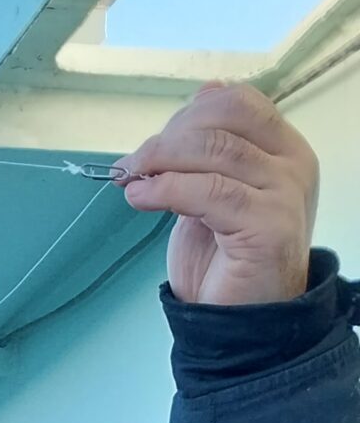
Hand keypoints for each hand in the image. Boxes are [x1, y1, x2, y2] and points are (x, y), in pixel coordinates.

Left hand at [115, 82, 316, 306]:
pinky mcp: (266, 224)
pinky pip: (209, 191)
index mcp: (282, 150)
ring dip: (160, 161)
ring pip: (214, 150)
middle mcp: (291, 164)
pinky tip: (141, 198)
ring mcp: (284, 193)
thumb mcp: (212, 197)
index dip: (189, 114)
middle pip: (225, 119)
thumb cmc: (225, 265)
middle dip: (169, 137)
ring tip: (130, 180)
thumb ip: (208, 155)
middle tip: (133, 164)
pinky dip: (166, 188)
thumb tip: (199, 96)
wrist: (240, 326)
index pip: (239, 102)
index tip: (152, 143)